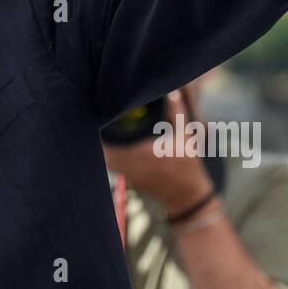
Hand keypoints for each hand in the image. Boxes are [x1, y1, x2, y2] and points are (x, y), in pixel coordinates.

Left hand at [103, 91, 212, 214]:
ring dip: (102, 139)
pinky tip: (109, 138)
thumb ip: (177, 113)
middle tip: (101, 110)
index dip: (104, 118)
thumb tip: (173, 92)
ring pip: (102, 152)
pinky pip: (108, 160)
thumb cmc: (187, 165)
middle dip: (100, 126)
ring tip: (103, 121)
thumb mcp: (185, 137)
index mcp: (141, 151)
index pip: (109, 134)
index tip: (106, 106)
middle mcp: (128, 163)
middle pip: (101, 142)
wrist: (185, 197)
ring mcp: (124, 171)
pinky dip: (107, 149)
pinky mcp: (124, 176)